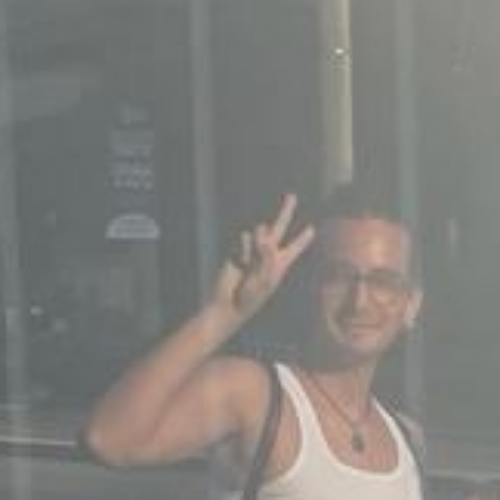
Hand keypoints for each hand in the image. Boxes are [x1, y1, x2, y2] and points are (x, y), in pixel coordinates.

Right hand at [213, 193, 314, 325]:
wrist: (230, 302)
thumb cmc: (252, 295)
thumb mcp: (267, 277)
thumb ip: (268, 252)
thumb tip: (261, 229)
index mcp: (281, 263)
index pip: (295, 247)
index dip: (303, 238)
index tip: (312, 229)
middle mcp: (268, 253)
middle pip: (279, 228)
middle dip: (285, 212)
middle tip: (292, 196)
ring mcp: (253, 250)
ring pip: (259, 233)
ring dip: (257, 246)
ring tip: (250, 267)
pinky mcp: (238, 249)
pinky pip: (244, 239)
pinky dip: (244, 249)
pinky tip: (240, 263)